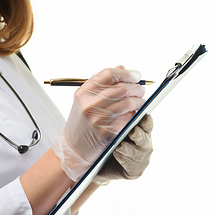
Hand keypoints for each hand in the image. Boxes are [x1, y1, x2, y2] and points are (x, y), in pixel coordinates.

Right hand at [52, 66, 145, 181]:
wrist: (74, 147)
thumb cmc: (80, 122)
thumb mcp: (84, 100)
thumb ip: (101, 83)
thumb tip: (121, 67)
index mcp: (83, 93)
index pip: (109, 74)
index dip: (126, 73)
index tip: (136, 76)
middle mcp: (90, 105)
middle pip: (121, 88)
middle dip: (136, 87)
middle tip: (141, 89)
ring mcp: (99, 119)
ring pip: (128, 103)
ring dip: (139, 101)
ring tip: (140, 101)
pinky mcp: (108, 132)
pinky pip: (129, 118)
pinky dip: (135, 114)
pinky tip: (134, 114)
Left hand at [93, 115, 153, 184]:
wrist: (99, 164)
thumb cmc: (108, 142)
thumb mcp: (113, 130)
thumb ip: (119, 120)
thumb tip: (119, 107)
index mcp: (142, 132)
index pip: (147, 124)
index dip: (146, 121)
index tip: (144, 116)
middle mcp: (145, 145)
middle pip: (144, 139)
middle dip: (138, 135)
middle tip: (132, 131)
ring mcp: (142, 160)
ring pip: (136, 153)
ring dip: (127, 148)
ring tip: (119, 145)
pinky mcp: (136, 172)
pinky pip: (131, 165)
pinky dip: (123, 158)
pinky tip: (116, 153)